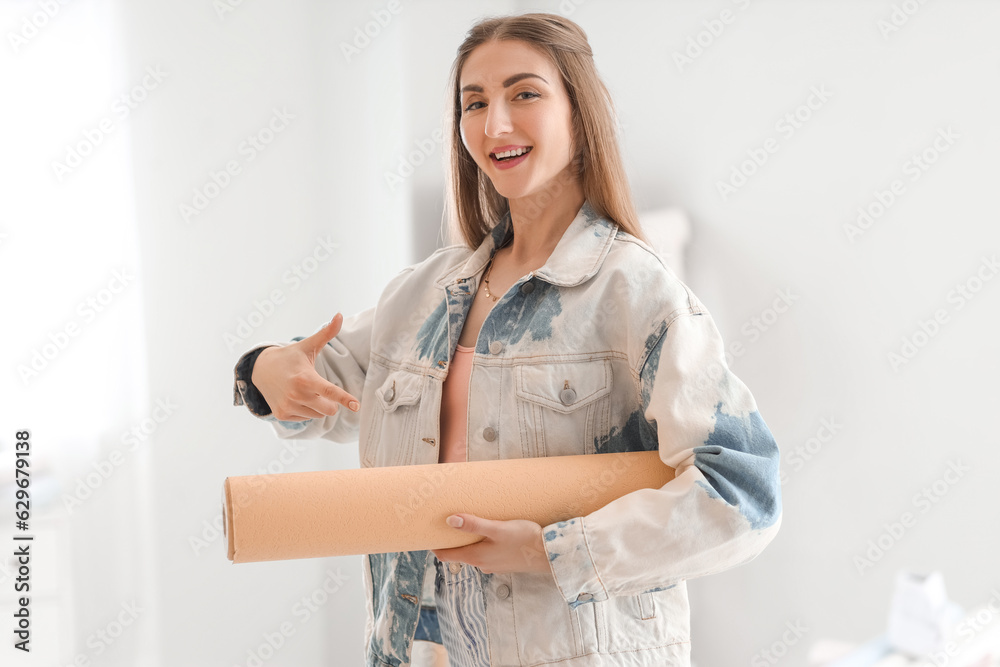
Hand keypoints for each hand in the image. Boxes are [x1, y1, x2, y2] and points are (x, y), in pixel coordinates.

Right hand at [251, 313, 360, 420]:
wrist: (261, 369)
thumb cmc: (290, 357)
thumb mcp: (308, 346)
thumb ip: (326, 333)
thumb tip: (340, 315)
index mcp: (305, 378)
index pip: (330, 391)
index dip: (345, 399)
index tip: (357, 406)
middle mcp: (296, 395)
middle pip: (329, 409)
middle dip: (331, 402)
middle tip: (319, 387)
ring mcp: (288, 407)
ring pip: (318, 415)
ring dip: (317, 405)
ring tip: (304, 390)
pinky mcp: (282, 415)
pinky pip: (306, 418)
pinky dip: (306, 410)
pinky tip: (295, 397)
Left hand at [431, 514, 552, 575]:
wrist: (550, 555)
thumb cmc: (524, 539)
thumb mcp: (498, 528)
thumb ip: (474, 524)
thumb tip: (449, 520)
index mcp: (476, 557)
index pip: (446, 555)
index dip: (434, 545)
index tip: (426, 533)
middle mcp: (482, 564)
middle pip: (459, 553)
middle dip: (452, 540)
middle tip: (445, 523)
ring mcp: (494, 564)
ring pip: (474, 552)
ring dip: (468, 540)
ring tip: (467, 523)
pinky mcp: (505, 561)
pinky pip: (487, 552)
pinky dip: (482, 543)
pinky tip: (489, 532)